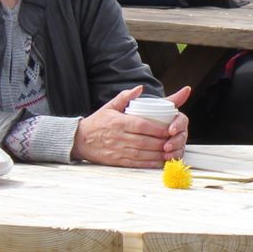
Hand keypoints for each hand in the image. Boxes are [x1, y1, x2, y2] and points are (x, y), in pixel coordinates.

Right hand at [72, 85, 191, 167]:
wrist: (79, 140)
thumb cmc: (98, 122)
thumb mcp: (109, 106)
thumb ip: (125, 97)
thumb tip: (140, 88)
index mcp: (119, 122)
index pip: (141, 125)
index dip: (156, 129)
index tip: (169, 130)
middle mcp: (118, 137)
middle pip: (143, 141)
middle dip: (160, 143)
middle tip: (173, 142)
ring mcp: (117, 150)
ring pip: (140, 154)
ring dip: (157, 154)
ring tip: (169, 152)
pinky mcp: (116, 160)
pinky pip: (134, 163)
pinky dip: (147, 163)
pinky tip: (158, 161)